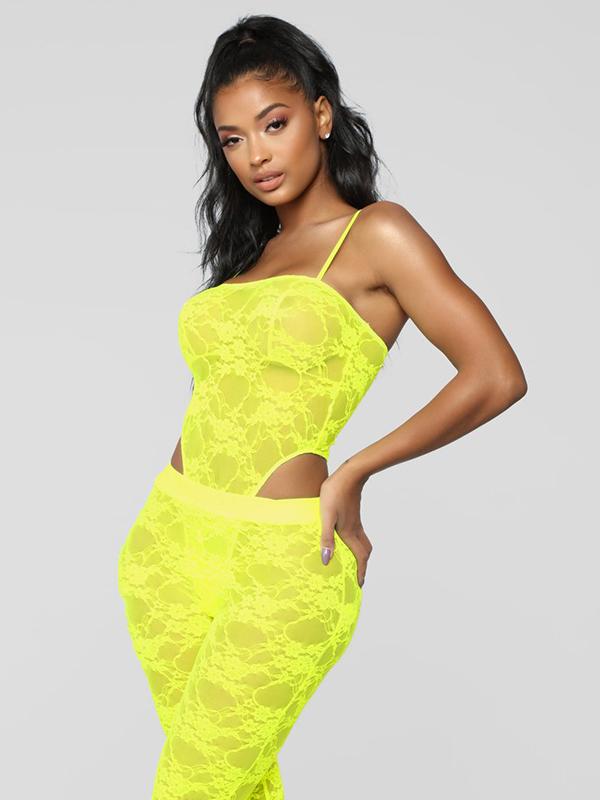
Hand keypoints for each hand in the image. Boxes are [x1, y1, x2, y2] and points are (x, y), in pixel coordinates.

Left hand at [319, 463, 372, 588]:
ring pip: (363, 542)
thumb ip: (326, 538)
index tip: (360, 585)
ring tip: (356, 562)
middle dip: (363, 566)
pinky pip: (359, 533)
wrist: (349, 473)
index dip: (360, 572)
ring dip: (361, 555)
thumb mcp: (326, 516)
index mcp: (349, 532)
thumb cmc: (335, 492)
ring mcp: (356, 521)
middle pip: (365, 552)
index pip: (359, 557)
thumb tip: (327, 561)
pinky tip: (348, 539)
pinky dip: (357, 543)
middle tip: (360, 577)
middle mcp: (355, 529)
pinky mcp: (353, 513)